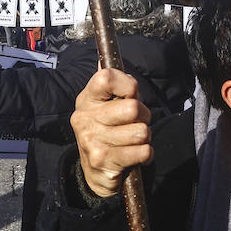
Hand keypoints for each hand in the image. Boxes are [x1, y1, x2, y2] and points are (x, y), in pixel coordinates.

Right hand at [71, 68, 152, 198]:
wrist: (96, 172)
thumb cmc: (108, 131)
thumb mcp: (108, 105)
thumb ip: (113, 83)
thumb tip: (104, 58)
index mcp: (87, 99)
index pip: (106, 77)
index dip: (128, 84)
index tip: (131, 94)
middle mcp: (84, 118)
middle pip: (133, 108)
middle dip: (143, 116)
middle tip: (135, 123)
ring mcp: (91, 140)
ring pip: (141, 131)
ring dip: (144, 137)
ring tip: (132, 141)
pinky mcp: (102, 160)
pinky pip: (143, 151)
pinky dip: (146, 154)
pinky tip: (134, 155)